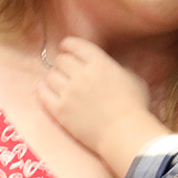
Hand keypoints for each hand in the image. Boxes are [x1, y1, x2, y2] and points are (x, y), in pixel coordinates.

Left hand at [38, 38, 167, 175]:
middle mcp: (81, 74)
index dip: (68, 44)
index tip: (65, 47)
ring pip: (51, 75)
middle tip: (65, 68)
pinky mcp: (60, 110)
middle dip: (62, 62)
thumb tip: (112, 68)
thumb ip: (120, 70)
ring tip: (58, 82)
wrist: (124, 133)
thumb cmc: (135, 108)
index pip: (76, 45)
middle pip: (61, 60)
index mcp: (100, 63)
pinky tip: (44, 89)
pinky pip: (43, 94)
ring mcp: (69, 92)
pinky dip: (42, 89)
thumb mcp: (134, 80)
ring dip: (54, 77)